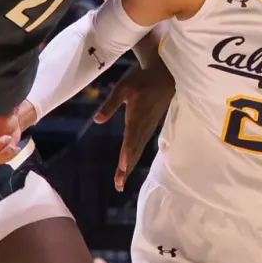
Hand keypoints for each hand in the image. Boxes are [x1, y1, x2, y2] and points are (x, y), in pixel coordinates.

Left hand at [94, 61, 176, 191]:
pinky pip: (141, 146)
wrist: (165, 77)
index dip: (127, 153)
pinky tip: (130, 165)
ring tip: (120, 181)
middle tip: (118, 185)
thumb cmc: (142, 80)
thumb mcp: (123, 89)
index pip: (131, 139)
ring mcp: (148, 128)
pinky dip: (134, 157)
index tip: (123, 166)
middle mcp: (143, 127)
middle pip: (134, 151)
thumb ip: (110, 105)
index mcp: (137, 117)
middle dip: (126, 168)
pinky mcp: (149, 128)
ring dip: (129, 166)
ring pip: (138, 151)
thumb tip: (97, 120)